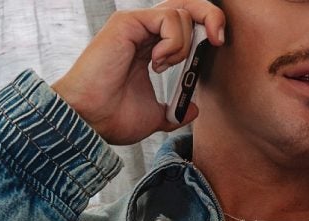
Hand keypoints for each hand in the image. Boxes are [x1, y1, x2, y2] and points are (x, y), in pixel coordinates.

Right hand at [52, 0, 225, 145]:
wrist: (90, 121)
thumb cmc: (112, 117)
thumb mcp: (154, 116)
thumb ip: (175, 111)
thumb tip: (194, 109)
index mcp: (150, 48)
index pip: (185, 24)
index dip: (206, 28)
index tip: (217, 46)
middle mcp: (143, 32)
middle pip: (187, 6)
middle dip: (211, 16)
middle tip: (218, 39)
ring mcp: (135, 24)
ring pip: (180, 12)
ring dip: (182, 44)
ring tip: (162, 67)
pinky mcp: (128, 22)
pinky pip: (168, 17)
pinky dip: (173, 42)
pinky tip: (157, 62)